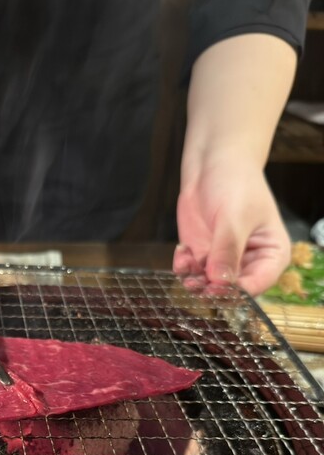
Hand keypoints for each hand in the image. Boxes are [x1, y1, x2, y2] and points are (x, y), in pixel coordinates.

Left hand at [173, 154, 290, 296]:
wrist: (212, 163)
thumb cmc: (235, 184)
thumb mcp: (233, 218)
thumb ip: (227, 251)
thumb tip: (220, 283)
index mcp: (272, 255)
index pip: (257, 285)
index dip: (235, 292)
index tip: (215, 288)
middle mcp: (248, 262)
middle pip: (230, 291)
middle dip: (210, 289)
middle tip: (195, 281)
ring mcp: (222, 260)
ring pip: (207, 286)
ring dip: (193, 279)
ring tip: (186, 260)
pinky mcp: (201, 254)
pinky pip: (190, 273)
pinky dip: (182, 267)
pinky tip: (182, 249)